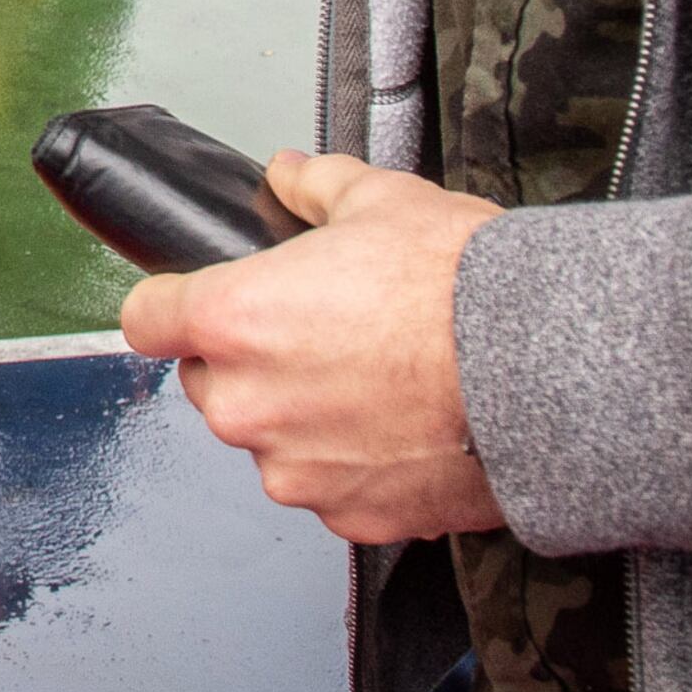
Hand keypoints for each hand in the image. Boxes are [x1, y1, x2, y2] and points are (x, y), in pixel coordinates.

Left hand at [119, 154, 506, 543]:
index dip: (170, 307)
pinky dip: (355, 463)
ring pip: (273, 439)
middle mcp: (250, 404)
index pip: (147, 320)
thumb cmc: (463, 287)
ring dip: (305, 417)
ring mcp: (296, 469)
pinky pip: (329, 486)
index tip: (188, 306)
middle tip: (322, 334)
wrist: (545, 368)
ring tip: (377, 379)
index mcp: (236, 319)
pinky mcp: (349, 515)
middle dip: (252, 361)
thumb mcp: (384, 200)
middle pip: (211, 383)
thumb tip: (290, 177)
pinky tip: (403, 425)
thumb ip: (317, 188)